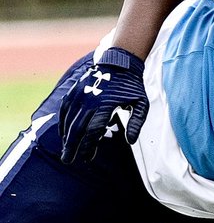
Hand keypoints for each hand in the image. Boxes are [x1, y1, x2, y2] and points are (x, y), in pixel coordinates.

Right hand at [59, 48, 148, 163]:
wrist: (120, 62)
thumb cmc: (132, 86)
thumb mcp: (141, 104)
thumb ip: (136, 123)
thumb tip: (131, 141)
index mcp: (105, 106)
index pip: (92, 132)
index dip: (88, 147)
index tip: (87, 159)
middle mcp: (89, 101)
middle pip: (76, 129)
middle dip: (71, 146)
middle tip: (68, 160)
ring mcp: (79, 94)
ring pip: (68, 120)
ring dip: (66, 137)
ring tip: (66, 150)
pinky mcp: (74, 90)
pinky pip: (64, 109)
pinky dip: (62, 122)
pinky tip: (63, 134)